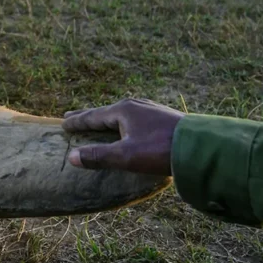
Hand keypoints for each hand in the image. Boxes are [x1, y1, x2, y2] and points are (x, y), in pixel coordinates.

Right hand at [61, 98, 183, 175]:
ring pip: (122, 114)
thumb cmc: (159, 150)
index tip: (62, 123)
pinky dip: (123, 122)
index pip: (93, 116)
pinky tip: (129, 126)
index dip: (77, 121)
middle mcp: (136, 105)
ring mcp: (151, 110)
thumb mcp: (125, 156)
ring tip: (99, 122)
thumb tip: (71, 156)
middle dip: (89, 116)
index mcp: (123, 110)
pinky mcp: (163, 118)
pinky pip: (135, 117)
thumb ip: (98, 156)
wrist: (200, 146)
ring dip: (107, 118)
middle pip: (106, 112)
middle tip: (71, 116)